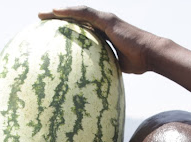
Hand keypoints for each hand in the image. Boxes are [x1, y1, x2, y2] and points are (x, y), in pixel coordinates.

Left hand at [38, 6, 160, 74]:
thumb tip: (95, 79)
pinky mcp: (107, 20)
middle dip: (56, 18)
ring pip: (77, 13)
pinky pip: (85, 13)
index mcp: (103, 33)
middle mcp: (103, 23)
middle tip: (39, 20)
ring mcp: (105, 20)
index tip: (50, 32)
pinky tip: (55, 11)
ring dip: (58, 12)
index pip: (80, 28)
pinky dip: (70, 11)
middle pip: (75, 18)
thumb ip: (104, 66)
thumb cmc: (137, 62)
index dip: (65, 28)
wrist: (151, 55)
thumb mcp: (115, 65)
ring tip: (42, 14)